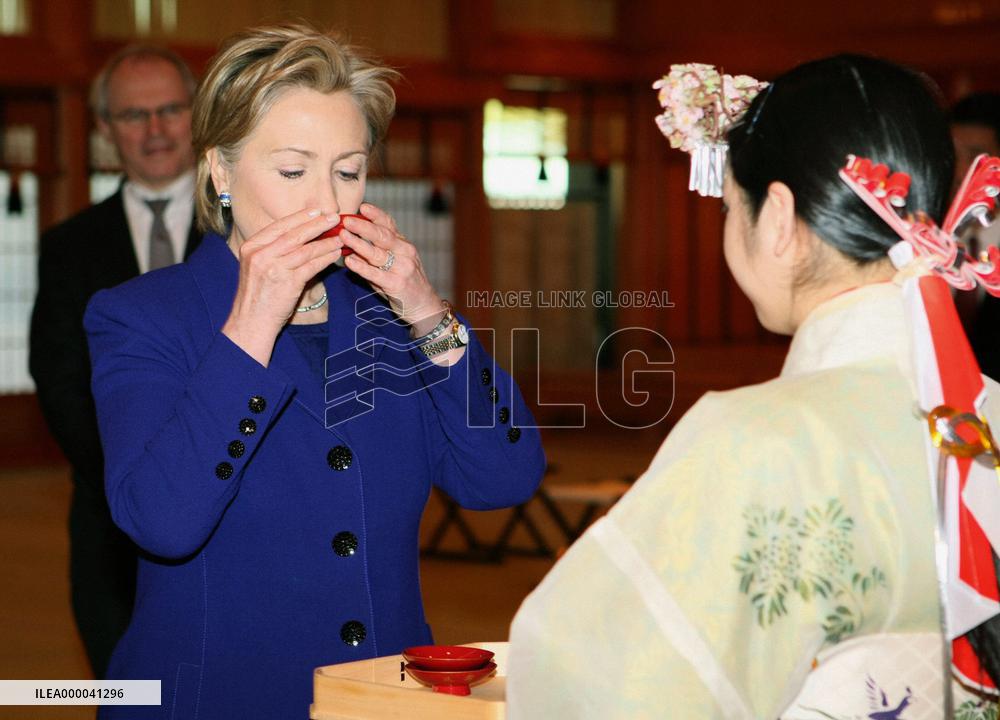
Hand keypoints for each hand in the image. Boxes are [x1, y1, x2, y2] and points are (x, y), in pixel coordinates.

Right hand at [222, 209, 342, 365]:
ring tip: (341, 237)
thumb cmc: (257, 296)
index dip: (300, 217)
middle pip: (294, 234)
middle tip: (335, 217)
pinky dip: (326, 258)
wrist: (250, 322)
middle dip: (317, 224)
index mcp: (251, 247)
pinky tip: (336, 254)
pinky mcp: (287, 283)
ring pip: (306, 249)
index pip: (279, 226)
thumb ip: (273, 250)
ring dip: (326, 242)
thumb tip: (302, 234)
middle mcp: (261, 255)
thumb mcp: (257, 267)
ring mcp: (273, 268)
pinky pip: (312, 266)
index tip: (316, 210)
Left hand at [340, 203, 445, 334]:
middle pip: (382, 236)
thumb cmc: (406, 282)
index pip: (389, 225)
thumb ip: (378, 251)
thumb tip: (352, 241)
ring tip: (343, 236)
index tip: (362, 207)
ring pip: (377, 253)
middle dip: (363, 226)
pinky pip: (375, 274)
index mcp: (403, 244)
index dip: (376, 215)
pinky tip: (349, 261)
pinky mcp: (396, 284)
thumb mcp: (396, 261)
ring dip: (358, 244)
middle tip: (346, 220)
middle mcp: (405, 253)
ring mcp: (402, 268)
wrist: (424, 306)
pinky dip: (361, 267)